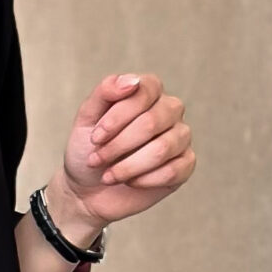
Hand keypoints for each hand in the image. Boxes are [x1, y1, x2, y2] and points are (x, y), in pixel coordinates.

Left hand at [53, 71, 195, 238]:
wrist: (87, 190)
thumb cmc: (89, 149)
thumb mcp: (86, 118)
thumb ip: (105, 91)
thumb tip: (132, 81)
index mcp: (149, 91)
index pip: (144, 91)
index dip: (117, 117)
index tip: (95, 138)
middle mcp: (170, 110)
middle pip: (151, 122)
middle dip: (118, 145)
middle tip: (96, 159)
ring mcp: (180, 137)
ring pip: (162, 149)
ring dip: (128, 166)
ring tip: (109, 175)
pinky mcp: (185, 165)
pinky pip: (172, 171)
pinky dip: (144, 180)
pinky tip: (130, 182)